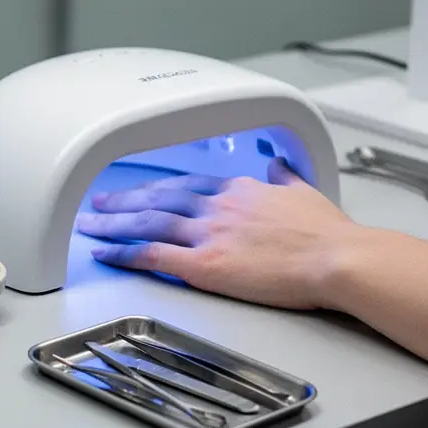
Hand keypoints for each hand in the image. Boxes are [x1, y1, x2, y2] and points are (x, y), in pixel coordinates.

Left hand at [75, 158, 356, 308]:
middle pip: (157, 199)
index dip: (158, 189)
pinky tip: (105, 253)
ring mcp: (207, 233)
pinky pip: (152, 255)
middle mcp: (215, 206)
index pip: (186, 185)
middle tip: (98, 204)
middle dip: (123, 201)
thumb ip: (284, 177)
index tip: (142, 192)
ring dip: (112, 223)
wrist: (337, 257)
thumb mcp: (304, 192)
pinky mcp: (204, 264)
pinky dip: (123, 252)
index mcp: (237, 190)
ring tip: (89, 225)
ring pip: (146, 222)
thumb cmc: (328, 234)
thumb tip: (278, 163)